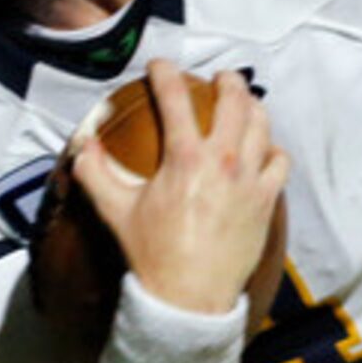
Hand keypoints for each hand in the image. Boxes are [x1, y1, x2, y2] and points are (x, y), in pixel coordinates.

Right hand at [69, 60, 288, 314]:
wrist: (189, 298)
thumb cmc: (152, 254)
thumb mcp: (115, 211)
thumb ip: (95, 173)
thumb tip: (82, 145)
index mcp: (185, 158)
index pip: (176, 98)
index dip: (166, 74)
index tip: (161, 65)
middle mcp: (223, 161)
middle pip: (234, 101)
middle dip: (227, 81)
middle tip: (219, 78)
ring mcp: (250, 180)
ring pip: (262, 125)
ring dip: (253, 107)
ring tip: (245, 104)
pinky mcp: (266, 200)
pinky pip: (279, 162)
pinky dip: (272, 149)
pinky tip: (264, 149)